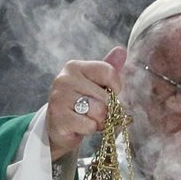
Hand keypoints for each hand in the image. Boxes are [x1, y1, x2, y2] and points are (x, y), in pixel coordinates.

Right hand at [46, 46, 125, 160]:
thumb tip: (121, 50)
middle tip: (94, 111)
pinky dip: (90, 129)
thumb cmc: (81, 103)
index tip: (109, 93)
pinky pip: (90, 125)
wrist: (59, 127)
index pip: (109, 71)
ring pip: (99, 111)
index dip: (116, 87)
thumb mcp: (95, 83)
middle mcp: (64, 79)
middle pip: (106, 96)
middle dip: (107, 109)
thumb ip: (108, 68)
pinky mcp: (59, 118)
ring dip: (99, 121)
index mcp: (74, 67)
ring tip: (88, 118)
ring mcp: (59, 98)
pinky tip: (80, 126)